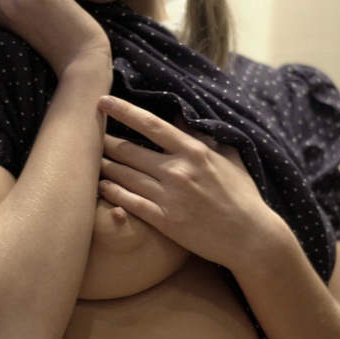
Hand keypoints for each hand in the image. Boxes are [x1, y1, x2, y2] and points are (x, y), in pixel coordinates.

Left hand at [97, 95, 279, 270]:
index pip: (151, 124)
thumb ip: (203, 135)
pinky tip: (101, 187)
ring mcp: (171, 197)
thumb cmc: (242, 196)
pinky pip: (130, 203)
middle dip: (105, 142)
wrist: (251, 238)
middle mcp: (179, 171)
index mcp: (194, 151)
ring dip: (105, 167)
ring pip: (125, 176)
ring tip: (89, 161)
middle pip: (129, 151)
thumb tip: (180, 115)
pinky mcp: (166, 221)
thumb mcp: (228, 158)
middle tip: (88, 135)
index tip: (103, 101)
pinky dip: (112, 193)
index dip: (124, 111)